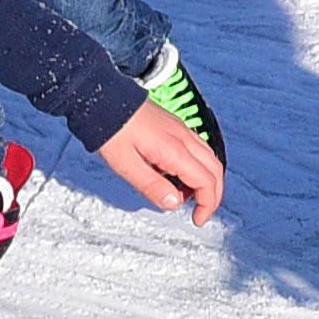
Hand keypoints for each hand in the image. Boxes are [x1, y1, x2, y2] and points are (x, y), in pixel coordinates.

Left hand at [93, 101, 226, 218]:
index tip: (197, 220)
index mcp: (174, 150)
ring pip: (209, 159)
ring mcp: (181, 130)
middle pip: (215, 170)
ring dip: (206, 181)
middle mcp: (184, 138)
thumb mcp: (125, 165)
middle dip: (213, 195)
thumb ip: (151, 186)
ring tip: (184, 196)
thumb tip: (173, 204)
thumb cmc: (111, 130)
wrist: (103, 98)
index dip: (207, 205)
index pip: (206, 182)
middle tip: (200, 212)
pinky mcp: (175, 126)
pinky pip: (198, 149)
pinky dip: (198, 167)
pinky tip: (178, 175)